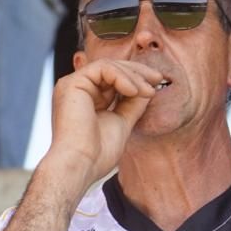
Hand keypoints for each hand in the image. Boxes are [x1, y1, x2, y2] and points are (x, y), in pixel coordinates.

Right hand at [47, 59, 160, 188]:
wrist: (82, 164)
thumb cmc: (99, 152)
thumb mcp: (123, 121)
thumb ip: (132, 103)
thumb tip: (148, 87)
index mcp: (87, 99)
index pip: (114, 79)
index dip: (137, 78)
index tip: (157, 83)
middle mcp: (78, 90)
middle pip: (112, 69)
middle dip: (138, 72)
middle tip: (158, 79)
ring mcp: (73, 86)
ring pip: (109, 66)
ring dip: (133, 76)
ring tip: (148, 91)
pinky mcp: (72, 83)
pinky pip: (102, 68)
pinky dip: (121, 77)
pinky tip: (134, 91)